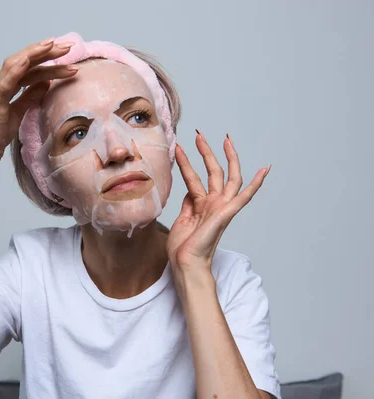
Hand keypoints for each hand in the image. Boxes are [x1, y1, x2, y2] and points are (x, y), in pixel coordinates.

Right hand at [0, 37, 78, 166]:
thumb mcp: (19, 111)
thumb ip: (30, 96)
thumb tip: (47, 82)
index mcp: (7, 85)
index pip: (29, 66)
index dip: (46, 56)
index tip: (65, 51)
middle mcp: (0, 84)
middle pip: (24, 61)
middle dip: (46, 51)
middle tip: (68, 46)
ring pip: (15, 66)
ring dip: (35, 55)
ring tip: (54, 47)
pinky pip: (5, 83)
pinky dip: (16, 70)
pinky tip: (27, 60)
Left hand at [167, 130, 270, 277]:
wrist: (185, 263)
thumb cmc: (183, 247)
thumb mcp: (182, 219)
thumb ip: (189, 204)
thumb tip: (190, 191)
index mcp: (201, 206)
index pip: (195, 179)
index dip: (188, 162)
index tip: (181, 148)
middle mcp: (213, 204)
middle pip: (213, 172)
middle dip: (206, 152)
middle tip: (199, 134)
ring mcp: (221, 207)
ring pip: (227, 177)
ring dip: (224, 157)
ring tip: (221, 138)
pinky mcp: (227, 213)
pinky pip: (244, 196)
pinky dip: (256, 183)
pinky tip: (265, 170)